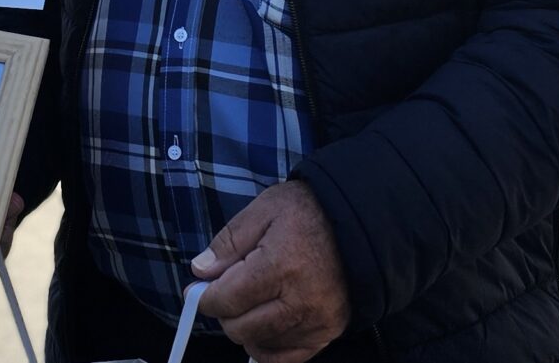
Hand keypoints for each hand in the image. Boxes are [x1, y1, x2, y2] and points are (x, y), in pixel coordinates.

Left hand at [192, 180, 350, 362]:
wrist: (358, 221)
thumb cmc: (307, 212)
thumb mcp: (263, 210)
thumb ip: (228, 241)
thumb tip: (200, 271)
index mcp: (280, 266)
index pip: (227, 300)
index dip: (206, 296)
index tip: (201, 290)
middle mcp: (301, 300)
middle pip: (240, 328)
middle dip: (226, 312)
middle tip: (229, 292)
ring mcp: (317, 321)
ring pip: (261, 344)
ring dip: (247, 328)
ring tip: (251, 303)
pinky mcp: (329, 332)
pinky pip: (288, 358)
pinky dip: (269, 347)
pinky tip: (263, 329)